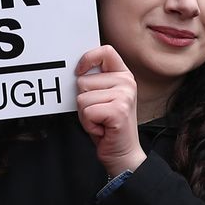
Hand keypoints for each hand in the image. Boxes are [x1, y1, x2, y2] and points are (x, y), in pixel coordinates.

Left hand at [76, 45, 145, 176]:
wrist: (123, 153)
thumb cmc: (108, 126)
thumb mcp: (103, 98)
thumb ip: (95, 82)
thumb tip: (78, 71)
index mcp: (123, 76)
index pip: (105, 51)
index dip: (87, 59)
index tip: (80, 71)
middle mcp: (127, 82)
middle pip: (83, 80)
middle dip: (83, 100)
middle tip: (98, 112)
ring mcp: (124, 96)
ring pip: (82, 97)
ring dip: (85, 114)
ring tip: (99, 120)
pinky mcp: (118, 110)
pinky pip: (86, 112)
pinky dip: (88, 124)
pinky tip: (101, 128)